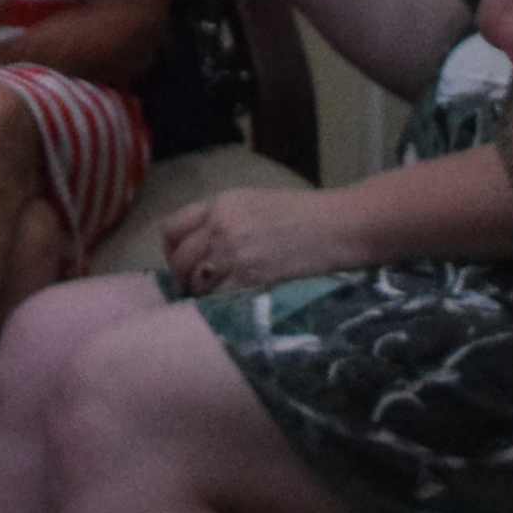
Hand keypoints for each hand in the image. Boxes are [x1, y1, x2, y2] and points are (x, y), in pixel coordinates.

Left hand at [154, 186, 347, 295]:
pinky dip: (218, 306)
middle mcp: (220, 226)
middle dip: (184, 278)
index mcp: (220, 203)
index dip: (172, 252)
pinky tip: (230, 308)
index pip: (172, 228)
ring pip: (195, 281)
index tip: (181, 265)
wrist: (340, 225)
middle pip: (180, 258)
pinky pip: (218, 298)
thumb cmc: (306, 215)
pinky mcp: (250, 277)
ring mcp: (233, 252)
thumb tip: (204, 246)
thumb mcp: (257, 204)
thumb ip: (226, 220)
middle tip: (198, 291)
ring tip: (216, 301)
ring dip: (200, 295)